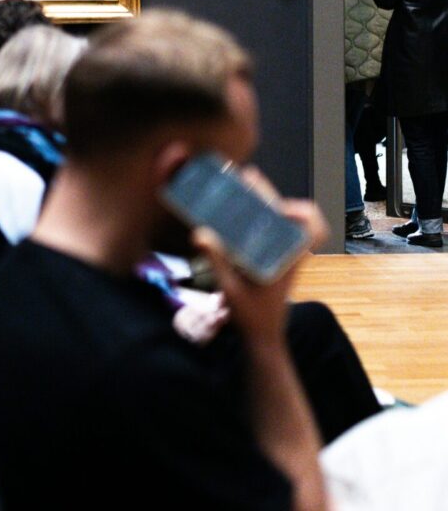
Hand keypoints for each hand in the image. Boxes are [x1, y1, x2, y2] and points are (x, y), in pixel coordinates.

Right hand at [191, 168, 327, 344]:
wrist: (263, 337)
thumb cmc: (250, 315)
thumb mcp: (230, 289)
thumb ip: (217, 261)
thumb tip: (200, 232)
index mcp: (287, 258)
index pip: (313, 228)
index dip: (303, 211)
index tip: (278, 207)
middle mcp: (289, 253)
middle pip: (293, 215)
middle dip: (270, 193)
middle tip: (246, 177)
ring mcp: (284, 255)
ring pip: (284, 221)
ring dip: (267, 203)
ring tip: (242, 188)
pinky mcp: (275, 258)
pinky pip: (275, 231)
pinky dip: (262, 218)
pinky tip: (238, 214)